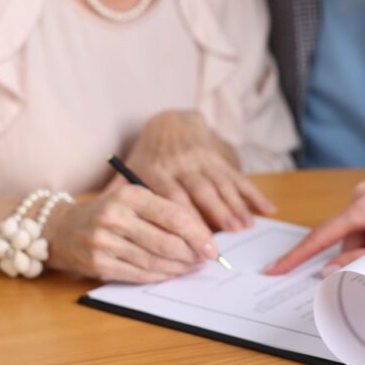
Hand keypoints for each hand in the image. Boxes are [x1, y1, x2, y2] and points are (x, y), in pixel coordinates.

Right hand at [44, 184, 217, 283]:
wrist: (62, 228)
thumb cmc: (108, 213)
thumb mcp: (133, 199)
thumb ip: (163, 211)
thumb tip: (202, 235)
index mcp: (130, 196)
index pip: (174, 215)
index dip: (198, 234)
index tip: (213, 246)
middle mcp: (116, 218)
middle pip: (167, 241)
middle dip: (192, 254)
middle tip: (205, 259)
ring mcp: (105, 243)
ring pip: (155, 260)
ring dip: (179, 268)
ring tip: (192, 266)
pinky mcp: (99, 264)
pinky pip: (139, 274)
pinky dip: (161, 276)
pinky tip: (172, 273)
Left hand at [106, 111, 275, 231]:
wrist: (171, 121)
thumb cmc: (148, 155)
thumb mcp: (129, 171)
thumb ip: (116, 194)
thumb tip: (97, 220)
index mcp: (157, 170)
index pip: (171, 199)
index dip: (184, 221)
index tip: (193, 243)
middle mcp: (181, 163)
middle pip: (200, 192)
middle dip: (215, 216)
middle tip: (226, 240)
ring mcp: (203, 158)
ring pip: (221, 184)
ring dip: (236, 206)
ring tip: (246, 227)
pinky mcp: (220, 155)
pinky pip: (239, 176)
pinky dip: (253, 193)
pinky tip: (267, 209)